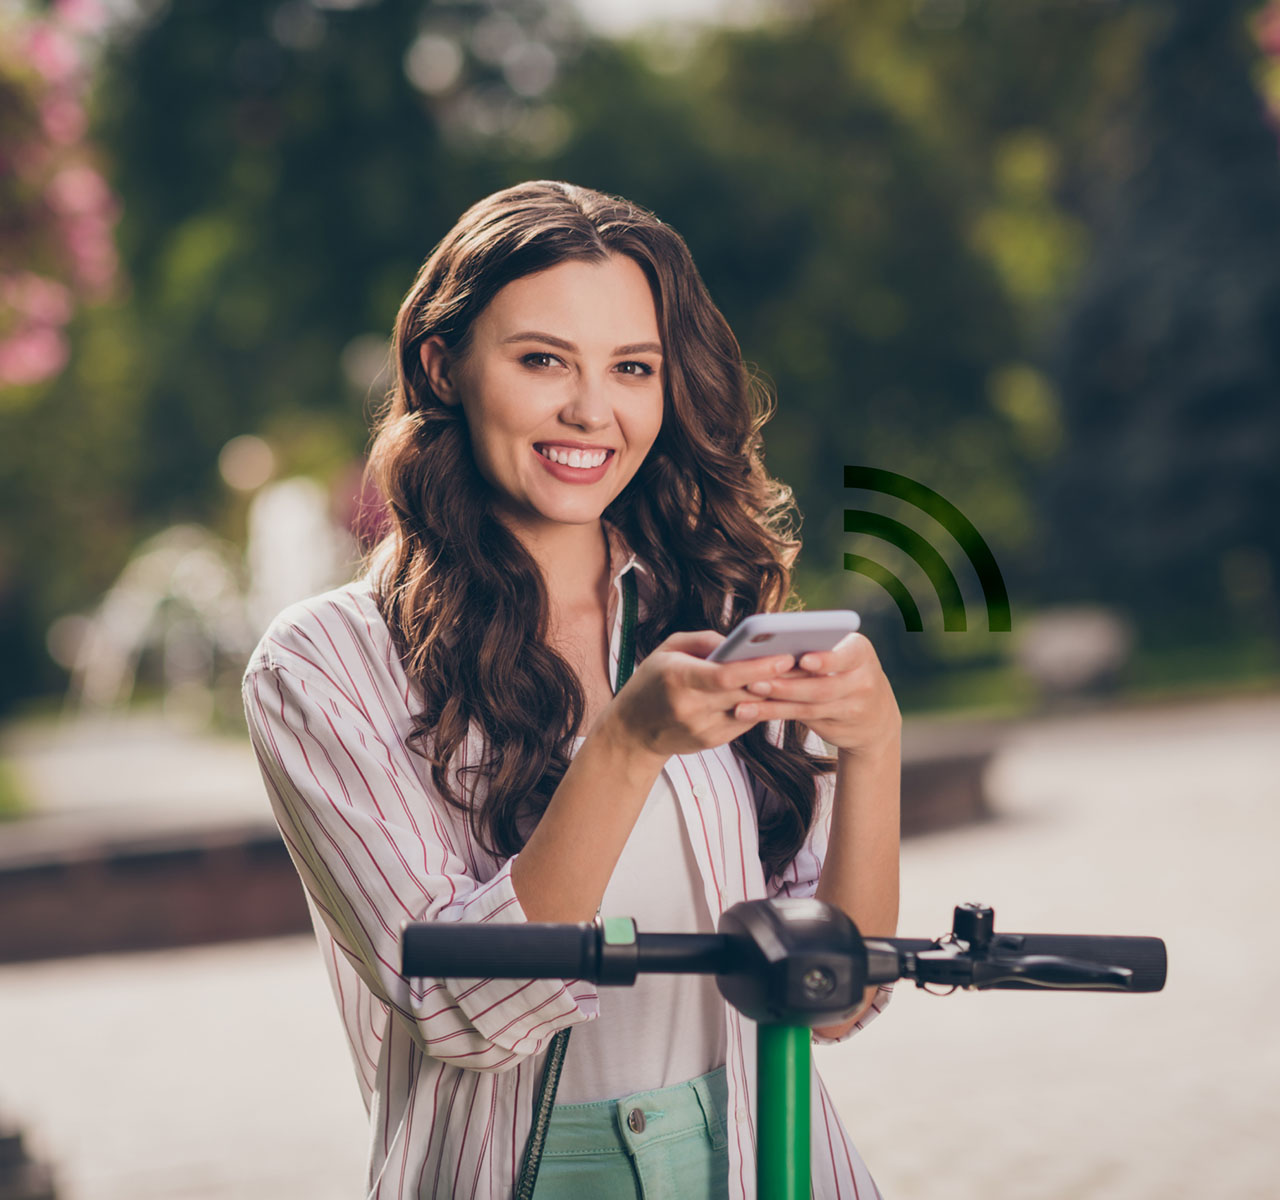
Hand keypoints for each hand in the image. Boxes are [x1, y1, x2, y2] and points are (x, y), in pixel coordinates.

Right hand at [602, 630, 796, 760]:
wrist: (632, 731)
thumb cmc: (650, 682)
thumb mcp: (667, 650)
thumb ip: (703, 640)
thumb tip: (739, 640)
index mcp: (678, 678)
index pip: (726, 675)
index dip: (758, 666)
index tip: (785, 656)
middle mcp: (691, 707)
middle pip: (745, 692)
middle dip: (776, 677)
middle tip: (805, 662)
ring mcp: (702, 728)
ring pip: (749, 708)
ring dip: (773, 693)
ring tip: (797, 675)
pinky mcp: (711, 741)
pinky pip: (744, 721)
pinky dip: (757, 706)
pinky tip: (771, 692)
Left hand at [733, 632, 900, 758]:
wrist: (875, 716)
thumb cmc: (844, 670)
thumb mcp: (842, 654)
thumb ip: (815, 647)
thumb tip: (768, 634)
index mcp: (860, 653)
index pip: (845, 656)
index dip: (825, 660)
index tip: (803, 659)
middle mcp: (863, 681)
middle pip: (822, 687)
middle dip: (786, 685)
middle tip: (754, 681)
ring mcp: (853, 708)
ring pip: (809, 707)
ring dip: (774, 703)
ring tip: (745, 700)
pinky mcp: (838, 728)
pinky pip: (802, 719)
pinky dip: (774, 713)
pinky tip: (750, 711)